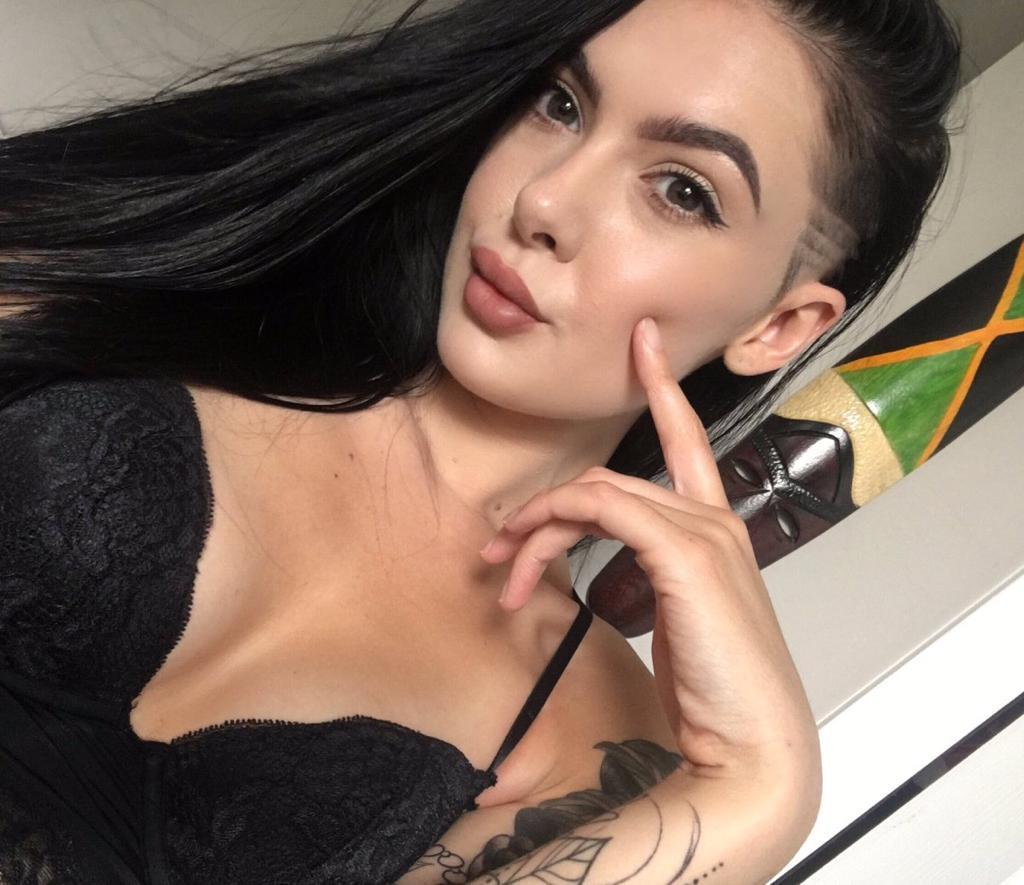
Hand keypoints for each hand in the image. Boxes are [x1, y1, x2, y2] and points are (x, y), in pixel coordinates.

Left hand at [479, 317, 819, 782]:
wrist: (752, 747)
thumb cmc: (718, 690)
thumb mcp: (679, 617)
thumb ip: (653, 574)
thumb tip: (606, 561)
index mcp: (717, 529)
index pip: (687, 441)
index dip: (663, 388)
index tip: (642, 344)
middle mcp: (714, 519)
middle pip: (607, 483)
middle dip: (543, 511)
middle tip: (498, 549)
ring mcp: (705, 533)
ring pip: (597, 495)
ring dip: (538, 528)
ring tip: (501, 570)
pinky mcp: (688, 555)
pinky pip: (607, 512)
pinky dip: (559, 527)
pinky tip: (531, 562)